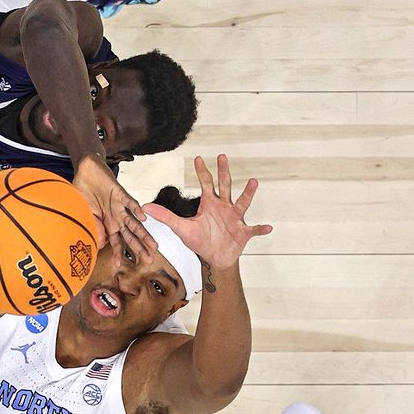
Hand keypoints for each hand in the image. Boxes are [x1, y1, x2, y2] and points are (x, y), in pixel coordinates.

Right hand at [72, 156, 156, 263]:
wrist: (86, 171)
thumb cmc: (84, 192)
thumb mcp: (85, 214)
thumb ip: (94, 228)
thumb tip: (101, 244)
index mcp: (108, 224)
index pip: (116, 242)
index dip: (117, 253)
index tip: (119, 265)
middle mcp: (117, 218)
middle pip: (131, 236)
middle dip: (140, 247)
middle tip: (150, 259)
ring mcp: (120, 207)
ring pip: (135, 223)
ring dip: (144, 234)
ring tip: (154, 245)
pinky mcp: (121, 194)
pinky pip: (130, 203)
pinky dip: (135, 210)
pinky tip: (143, 218)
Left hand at [144, 155, 271, 269]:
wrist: (214, 258)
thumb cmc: (199, 240)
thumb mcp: (181, 228)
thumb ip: (165, 217)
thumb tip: (145, 208)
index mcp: (209, 204)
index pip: (205, 184)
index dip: (202, 172)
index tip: (198, 158)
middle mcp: (224, 207)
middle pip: (224, 186)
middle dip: (223, 172)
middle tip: (222, 156)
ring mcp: (235, 218)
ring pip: (242, 203)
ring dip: (248, 193)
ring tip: (253, 181)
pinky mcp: (244, 232)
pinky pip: (254, 229)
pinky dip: (260, 229)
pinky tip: (268, 227)